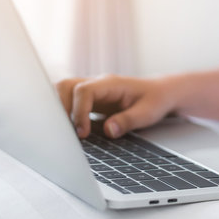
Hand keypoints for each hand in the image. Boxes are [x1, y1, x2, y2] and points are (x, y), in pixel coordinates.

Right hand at [56, 75, 174, 138]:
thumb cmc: (155, 100)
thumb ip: (128, 121)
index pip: (83, 91)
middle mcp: (97, 84)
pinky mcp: (89, 99)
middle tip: (65, 134)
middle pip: (66, 86)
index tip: (82, 133)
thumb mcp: (147, 113)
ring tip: (63, 132)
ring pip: (63, 91)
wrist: (160, 92)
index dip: (79, 112)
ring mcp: (91, 90)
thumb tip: (108, 130)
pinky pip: (68, 100)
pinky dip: (62, 112)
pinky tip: (67, 130)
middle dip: (60, 109)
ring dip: (58, 110)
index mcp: (110, 84)